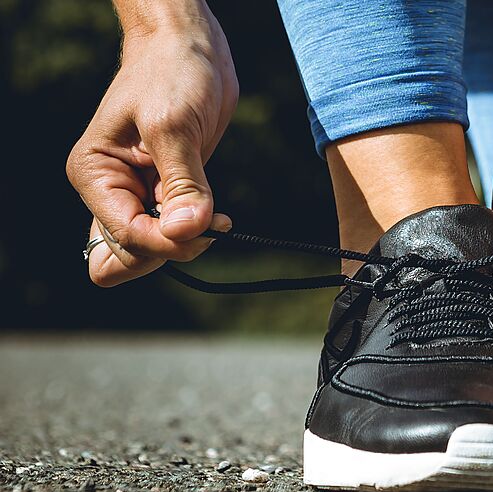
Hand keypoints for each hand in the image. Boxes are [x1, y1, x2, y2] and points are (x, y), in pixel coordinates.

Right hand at [67, 17, 237, 285]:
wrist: (189, 50)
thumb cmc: (171, 74)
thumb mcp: (174, 125)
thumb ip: (183, 183)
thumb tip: (187, 231)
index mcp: (95, 175)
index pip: (126, 237)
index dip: (167, 242)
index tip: (207, 226)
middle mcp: (110, 191)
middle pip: (129, 257)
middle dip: (170, 248)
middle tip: (209, 221)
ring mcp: (137, 197)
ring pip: (148, 254)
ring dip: (182, 244)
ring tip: (213, 216)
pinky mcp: (164, 195)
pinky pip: (170, 237)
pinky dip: (192, 234)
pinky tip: (213, 215)